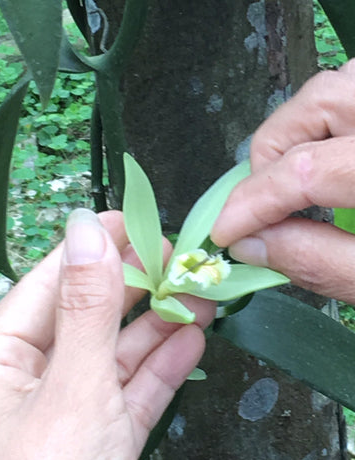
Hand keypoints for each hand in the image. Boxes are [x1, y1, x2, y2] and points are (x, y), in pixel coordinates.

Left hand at [0, 209, 214, 459]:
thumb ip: (84, 309)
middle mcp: (33, 373)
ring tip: (198, 295)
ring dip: (161, 321)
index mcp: (3, 351)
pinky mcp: (99, 435)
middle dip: (140, 284)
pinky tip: (189, 339)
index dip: (99, 244)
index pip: (56, 276)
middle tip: (182, 261)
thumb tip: (88, 231)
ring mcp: (69, 405)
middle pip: (93, 310)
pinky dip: (163, 364)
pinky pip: (132, 388)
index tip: (139, 221)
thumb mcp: (70, 391)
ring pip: (118, 348)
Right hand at [212, 59, 354, 303]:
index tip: (225, 231)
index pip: (308, 172)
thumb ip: (316, 261)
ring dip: (295, 134)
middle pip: (317, 104)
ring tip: (288, 181)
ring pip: (332, 88)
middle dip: (270, 158)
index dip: (253, 202)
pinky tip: (323, 157)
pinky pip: (351, 91)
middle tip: (259, 205)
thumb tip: (251, 244)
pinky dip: (323, 122)